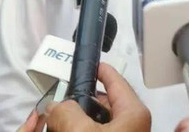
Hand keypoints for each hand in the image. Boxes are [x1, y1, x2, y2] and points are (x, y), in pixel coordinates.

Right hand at [17, 64, 150, 131]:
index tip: (92, 64)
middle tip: (59, 101)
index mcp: (133, 114)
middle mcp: (132, 127)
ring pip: (96, 125)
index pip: (117, 83)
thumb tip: (57, 106)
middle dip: (81, 103)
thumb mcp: (80, 131)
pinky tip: (61, 131)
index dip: (102, 71)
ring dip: (75, 123)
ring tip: (55, 121)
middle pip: (105, 106)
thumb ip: (65, 111)